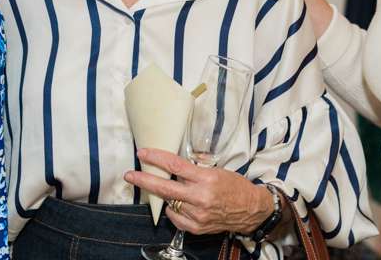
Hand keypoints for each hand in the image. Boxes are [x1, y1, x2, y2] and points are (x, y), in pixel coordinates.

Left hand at [124, 148, 273, 234]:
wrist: (251, 210)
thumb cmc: (234, 186)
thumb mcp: (216, 171)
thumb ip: (193, 170)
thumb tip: (171, 166)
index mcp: (206, 179)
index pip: (175, 165)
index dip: (156, 158)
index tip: (143, 153)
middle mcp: (200, 198)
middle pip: (164, 188)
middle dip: (144, 180)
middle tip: (130, 175)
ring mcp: (197, 215)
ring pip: (169, 203)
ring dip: (163, 195)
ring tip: (164, 189)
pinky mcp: (196, 228)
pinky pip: (175, 217)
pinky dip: (173, 210)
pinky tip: (179, 204)